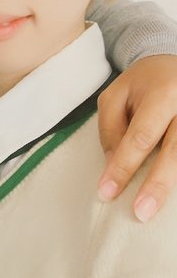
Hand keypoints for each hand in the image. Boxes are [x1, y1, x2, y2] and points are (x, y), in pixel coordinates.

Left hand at [97, 55, 176, 221]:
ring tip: (153, 210)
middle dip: (156, 186)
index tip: (106, 192)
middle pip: (174, 152)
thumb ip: (110, 129)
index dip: (123, 167)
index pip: (141, 137)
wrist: (174, 64)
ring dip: (170, 186)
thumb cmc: (143, 84)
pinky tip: (171, 200)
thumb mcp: (115, 96)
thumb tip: (112, 166)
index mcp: (163, 94)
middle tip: (140, 213)